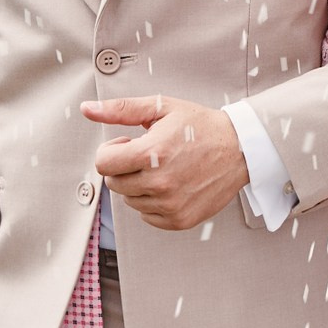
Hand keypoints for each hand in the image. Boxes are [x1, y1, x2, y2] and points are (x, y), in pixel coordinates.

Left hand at [86, 96, 249, 229]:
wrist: (241, 149)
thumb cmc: (201, 126)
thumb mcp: (162, 107)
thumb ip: (121, 109)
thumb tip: (87, 109)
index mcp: (152, 153)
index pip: (103, 164)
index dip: (112, 151)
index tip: (129, 144)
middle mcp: (159, 183)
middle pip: (114, 183)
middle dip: (125, 168)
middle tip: (149, 154)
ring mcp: (170, 204)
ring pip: (130, 200)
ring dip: (139, 185)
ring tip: (164, 168)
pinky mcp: (179, 220)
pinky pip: (147, 216)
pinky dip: (154, 202)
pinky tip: (172, 184)